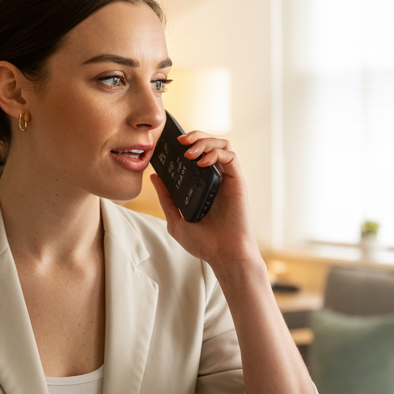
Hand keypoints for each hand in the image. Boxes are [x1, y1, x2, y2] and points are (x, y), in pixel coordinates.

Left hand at [151, 131, 262, 273]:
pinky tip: (202, 162)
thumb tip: (155, 177)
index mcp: (202, 187)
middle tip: (180, 141)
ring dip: (205, 141)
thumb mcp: (176, 221)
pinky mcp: (238, 182)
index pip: (196, 156)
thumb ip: (166, 198)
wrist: (224, 256)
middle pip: (209, 144)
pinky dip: (215, 152)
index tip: (170, 144)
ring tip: (190, 151)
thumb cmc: (204, 244)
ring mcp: (227, 180)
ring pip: (222, 145)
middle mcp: (216, 180)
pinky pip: (231, 156)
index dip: (186, 145)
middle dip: (195, 136)